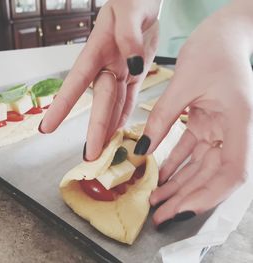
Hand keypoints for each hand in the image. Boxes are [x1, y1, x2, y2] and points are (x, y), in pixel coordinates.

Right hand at [40, 0, 160, 159]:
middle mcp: (105, 66)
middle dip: (94, 130)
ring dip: (108, 129)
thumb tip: (132, 64)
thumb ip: (129, 35)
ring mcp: (119, 72)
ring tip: (102, 152)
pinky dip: (124, 116)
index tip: (46, 128)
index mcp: (97, 50)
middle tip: (90, 156)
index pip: (76, 82)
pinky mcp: (134, 74)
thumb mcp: (129, 10)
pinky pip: (129, 99)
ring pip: (113, 105)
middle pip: (100, 102)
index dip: (62, 106)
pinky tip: (118, 133)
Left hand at [136, 2, 252, 227]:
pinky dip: (175, 164)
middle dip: (186, 198)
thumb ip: (161, 118)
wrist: (221, 34)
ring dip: (178, 185)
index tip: (181, 210)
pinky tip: (159, 176)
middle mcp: (235, 132)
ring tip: (154, 200)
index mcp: (241, 123)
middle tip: (159, 214)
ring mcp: (222, 130)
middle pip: (213, 176)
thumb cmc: (211, 50)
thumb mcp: (182, 84)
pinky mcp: (208, 125)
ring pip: (201, 167)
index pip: (232, 173)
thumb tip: (143, 149)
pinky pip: (192, 151)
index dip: (209, 196)